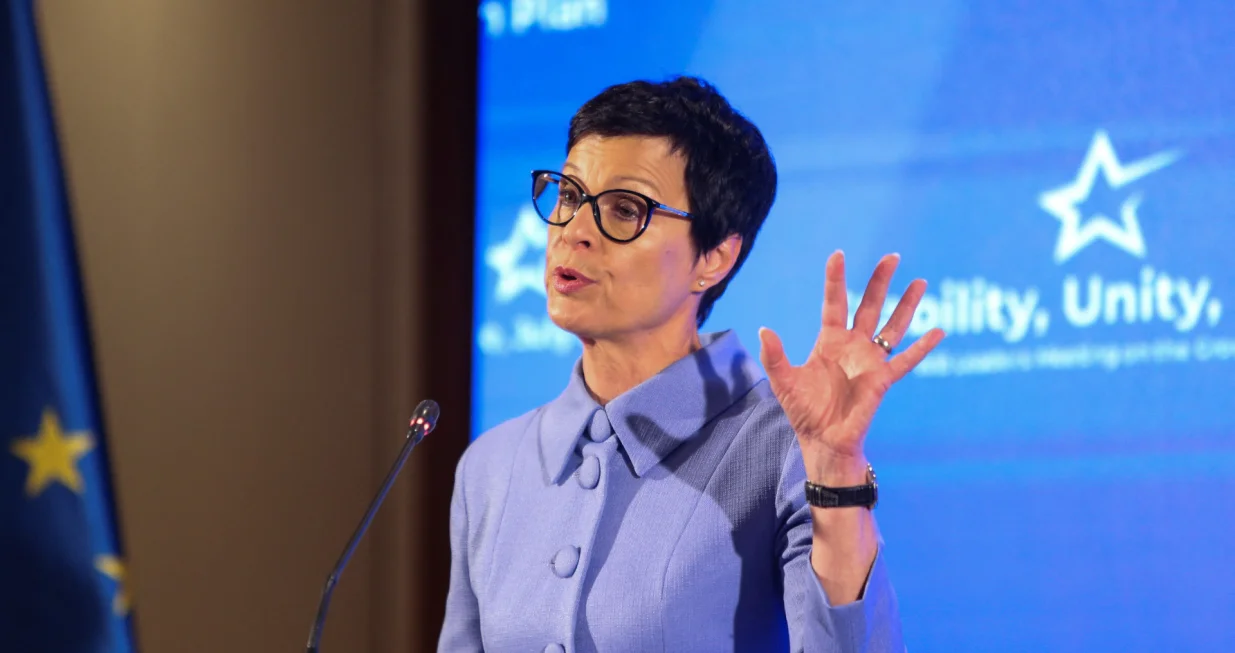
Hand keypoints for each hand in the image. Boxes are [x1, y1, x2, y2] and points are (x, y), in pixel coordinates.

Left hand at [758, 251, 943, 483]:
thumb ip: (774, 356)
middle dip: (880, 281)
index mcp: (829, 341)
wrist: (823, 440)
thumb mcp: (783, 381)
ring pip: (893, 326)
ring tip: (919, 282)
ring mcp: (871, 361)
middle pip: (869, 305)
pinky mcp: (883, 380)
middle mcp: (853, 345)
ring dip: (906, 305)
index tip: (838, 254)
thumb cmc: (804, 411)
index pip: (835, 302)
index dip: (835, 279)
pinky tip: (939, 331)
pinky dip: (923, 347)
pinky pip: (906, 360)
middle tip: (892, 256)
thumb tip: (764, 330)